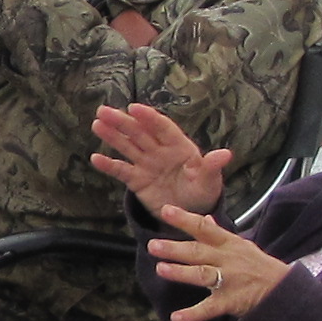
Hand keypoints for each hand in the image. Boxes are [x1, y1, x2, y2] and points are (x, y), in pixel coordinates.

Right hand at [88, 100, 225, 216]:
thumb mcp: (209, 180)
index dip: (148, 117)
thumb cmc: (203, 191)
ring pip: (127, 147)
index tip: (134, 108)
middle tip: (103, 111)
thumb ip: (212, 167)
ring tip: (97, 125)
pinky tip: (95, 158)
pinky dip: (109, 165)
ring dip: (113, 136)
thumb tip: (225, 154)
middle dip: (122, 122)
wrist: (191, 212)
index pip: (162, 128)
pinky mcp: (138, 180)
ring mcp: (147, 164)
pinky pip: (122, 171)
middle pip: (139, 133)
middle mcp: (160, 151)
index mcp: (179, 146)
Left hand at [146, 200, 285, 320]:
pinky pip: (209, 308)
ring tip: (161, 269)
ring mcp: (228, 281)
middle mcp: (227, 260)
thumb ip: (220, 234)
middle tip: (153, 245)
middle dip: (174, 248)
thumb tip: (205, 219)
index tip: (165, 210)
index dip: (184, 219)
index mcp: (229, 244)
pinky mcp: (230, 302)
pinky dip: (192, 314)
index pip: (204, 228)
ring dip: (180, 272)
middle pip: (198, 251)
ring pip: (201, 275)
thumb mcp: (242, 246)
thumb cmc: (259, 267)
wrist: (284, 291)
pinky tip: (176, 317)